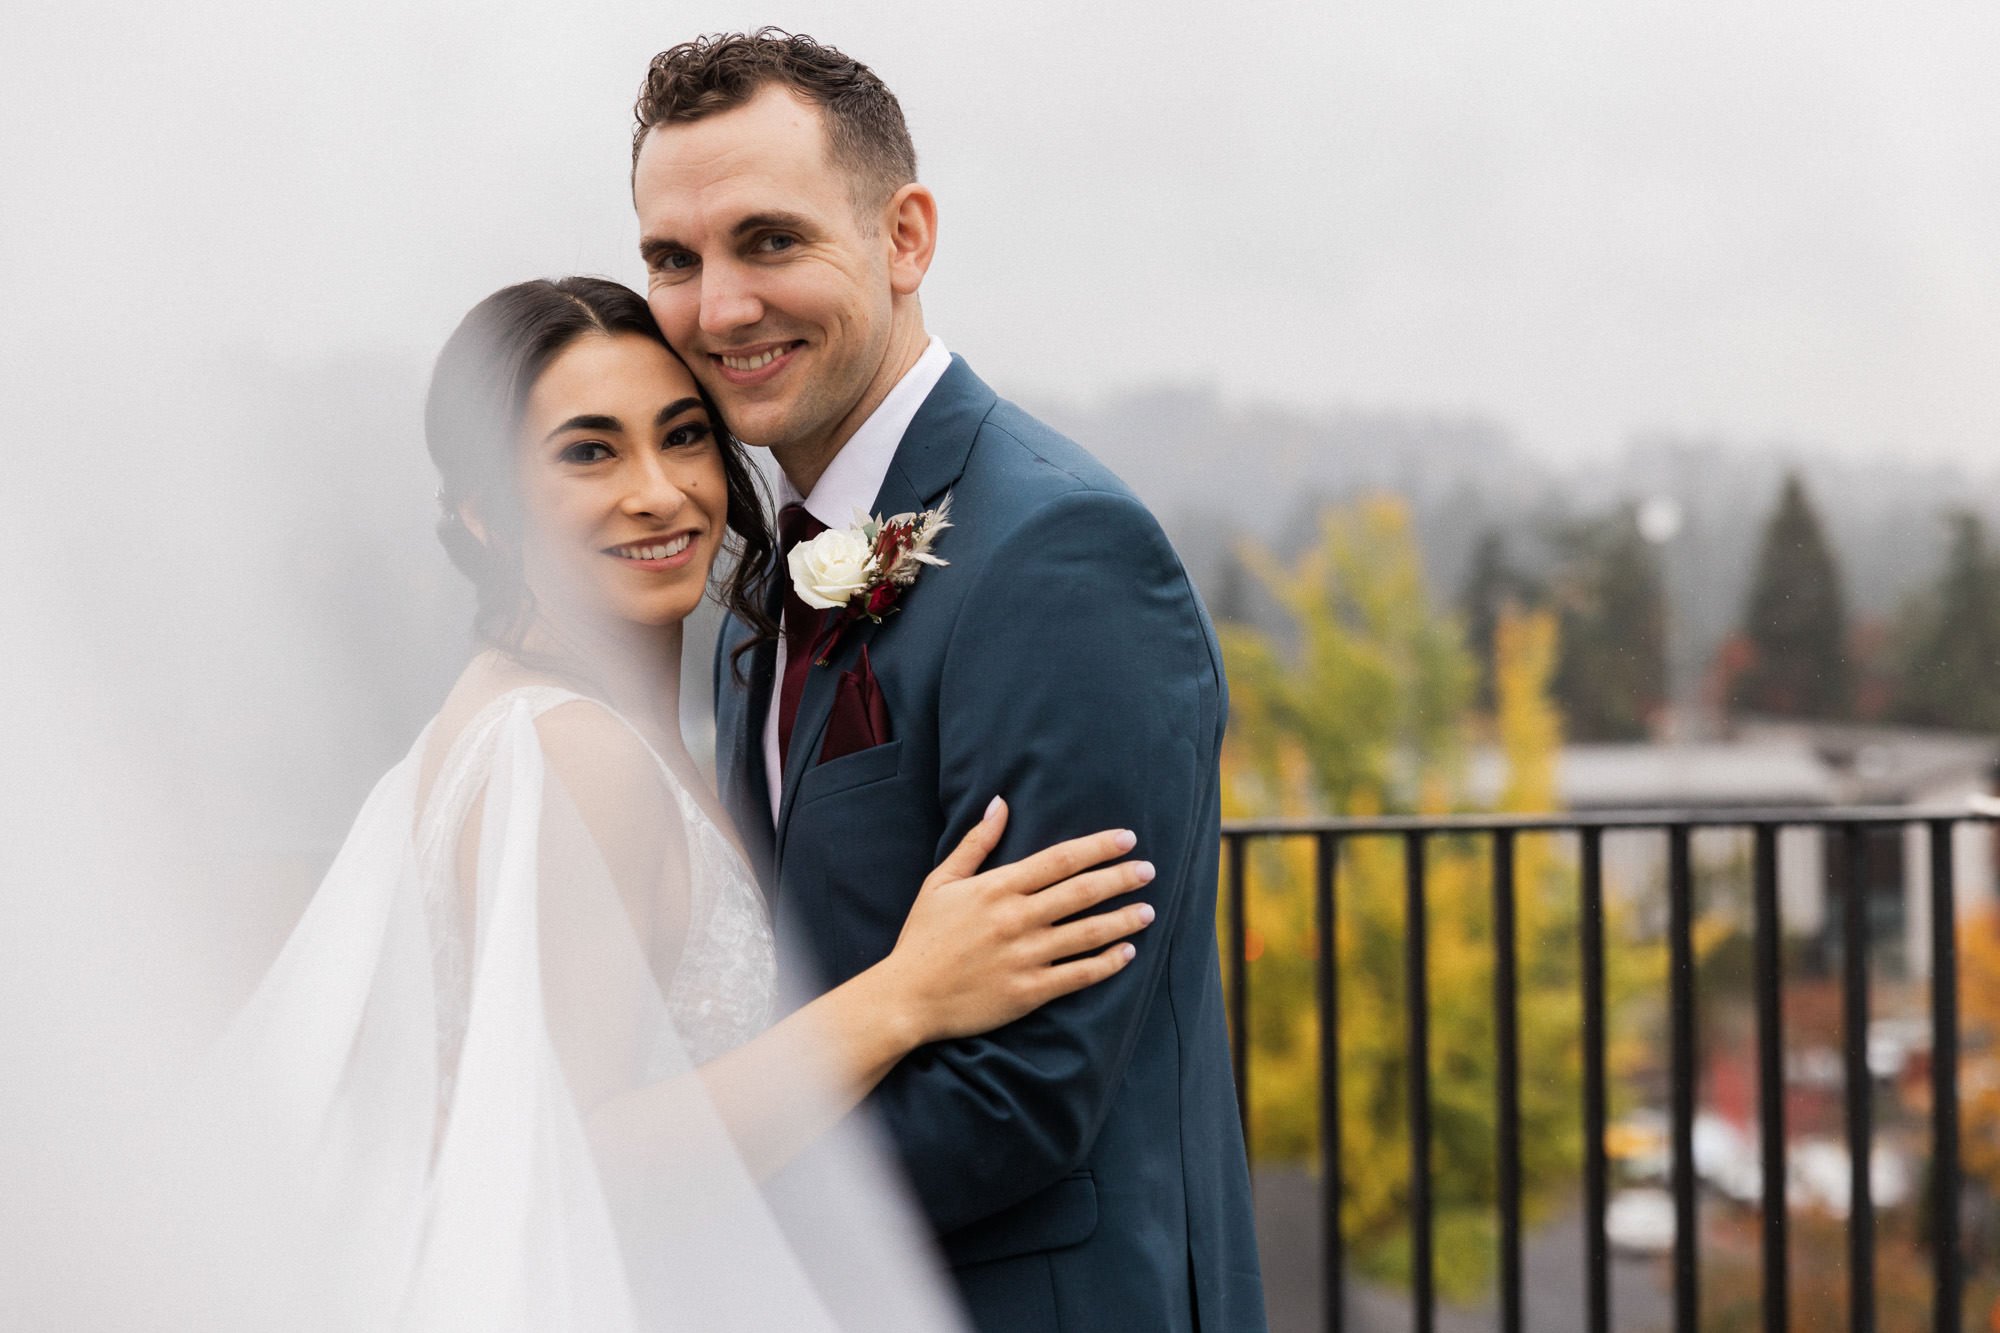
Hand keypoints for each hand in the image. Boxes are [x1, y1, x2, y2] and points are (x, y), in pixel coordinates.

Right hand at [878, 797, 1156, 1045]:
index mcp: (998, 887)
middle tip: (1149, 870)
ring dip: (1124, 920)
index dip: (1099, 847)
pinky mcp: (1029, 992)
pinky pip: (1079, 975)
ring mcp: (1025, 956)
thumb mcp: (942, 882)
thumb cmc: (923, 937)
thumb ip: (976, 843)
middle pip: (1082, 892)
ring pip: (1088, 933)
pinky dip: (1107, 963)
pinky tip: (1127, 952)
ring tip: (1149, 911)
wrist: (907, 997)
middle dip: (1121, 878)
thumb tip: (1001, 802)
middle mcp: (1016, 918)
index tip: (1128, 838)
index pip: (1060, 859)